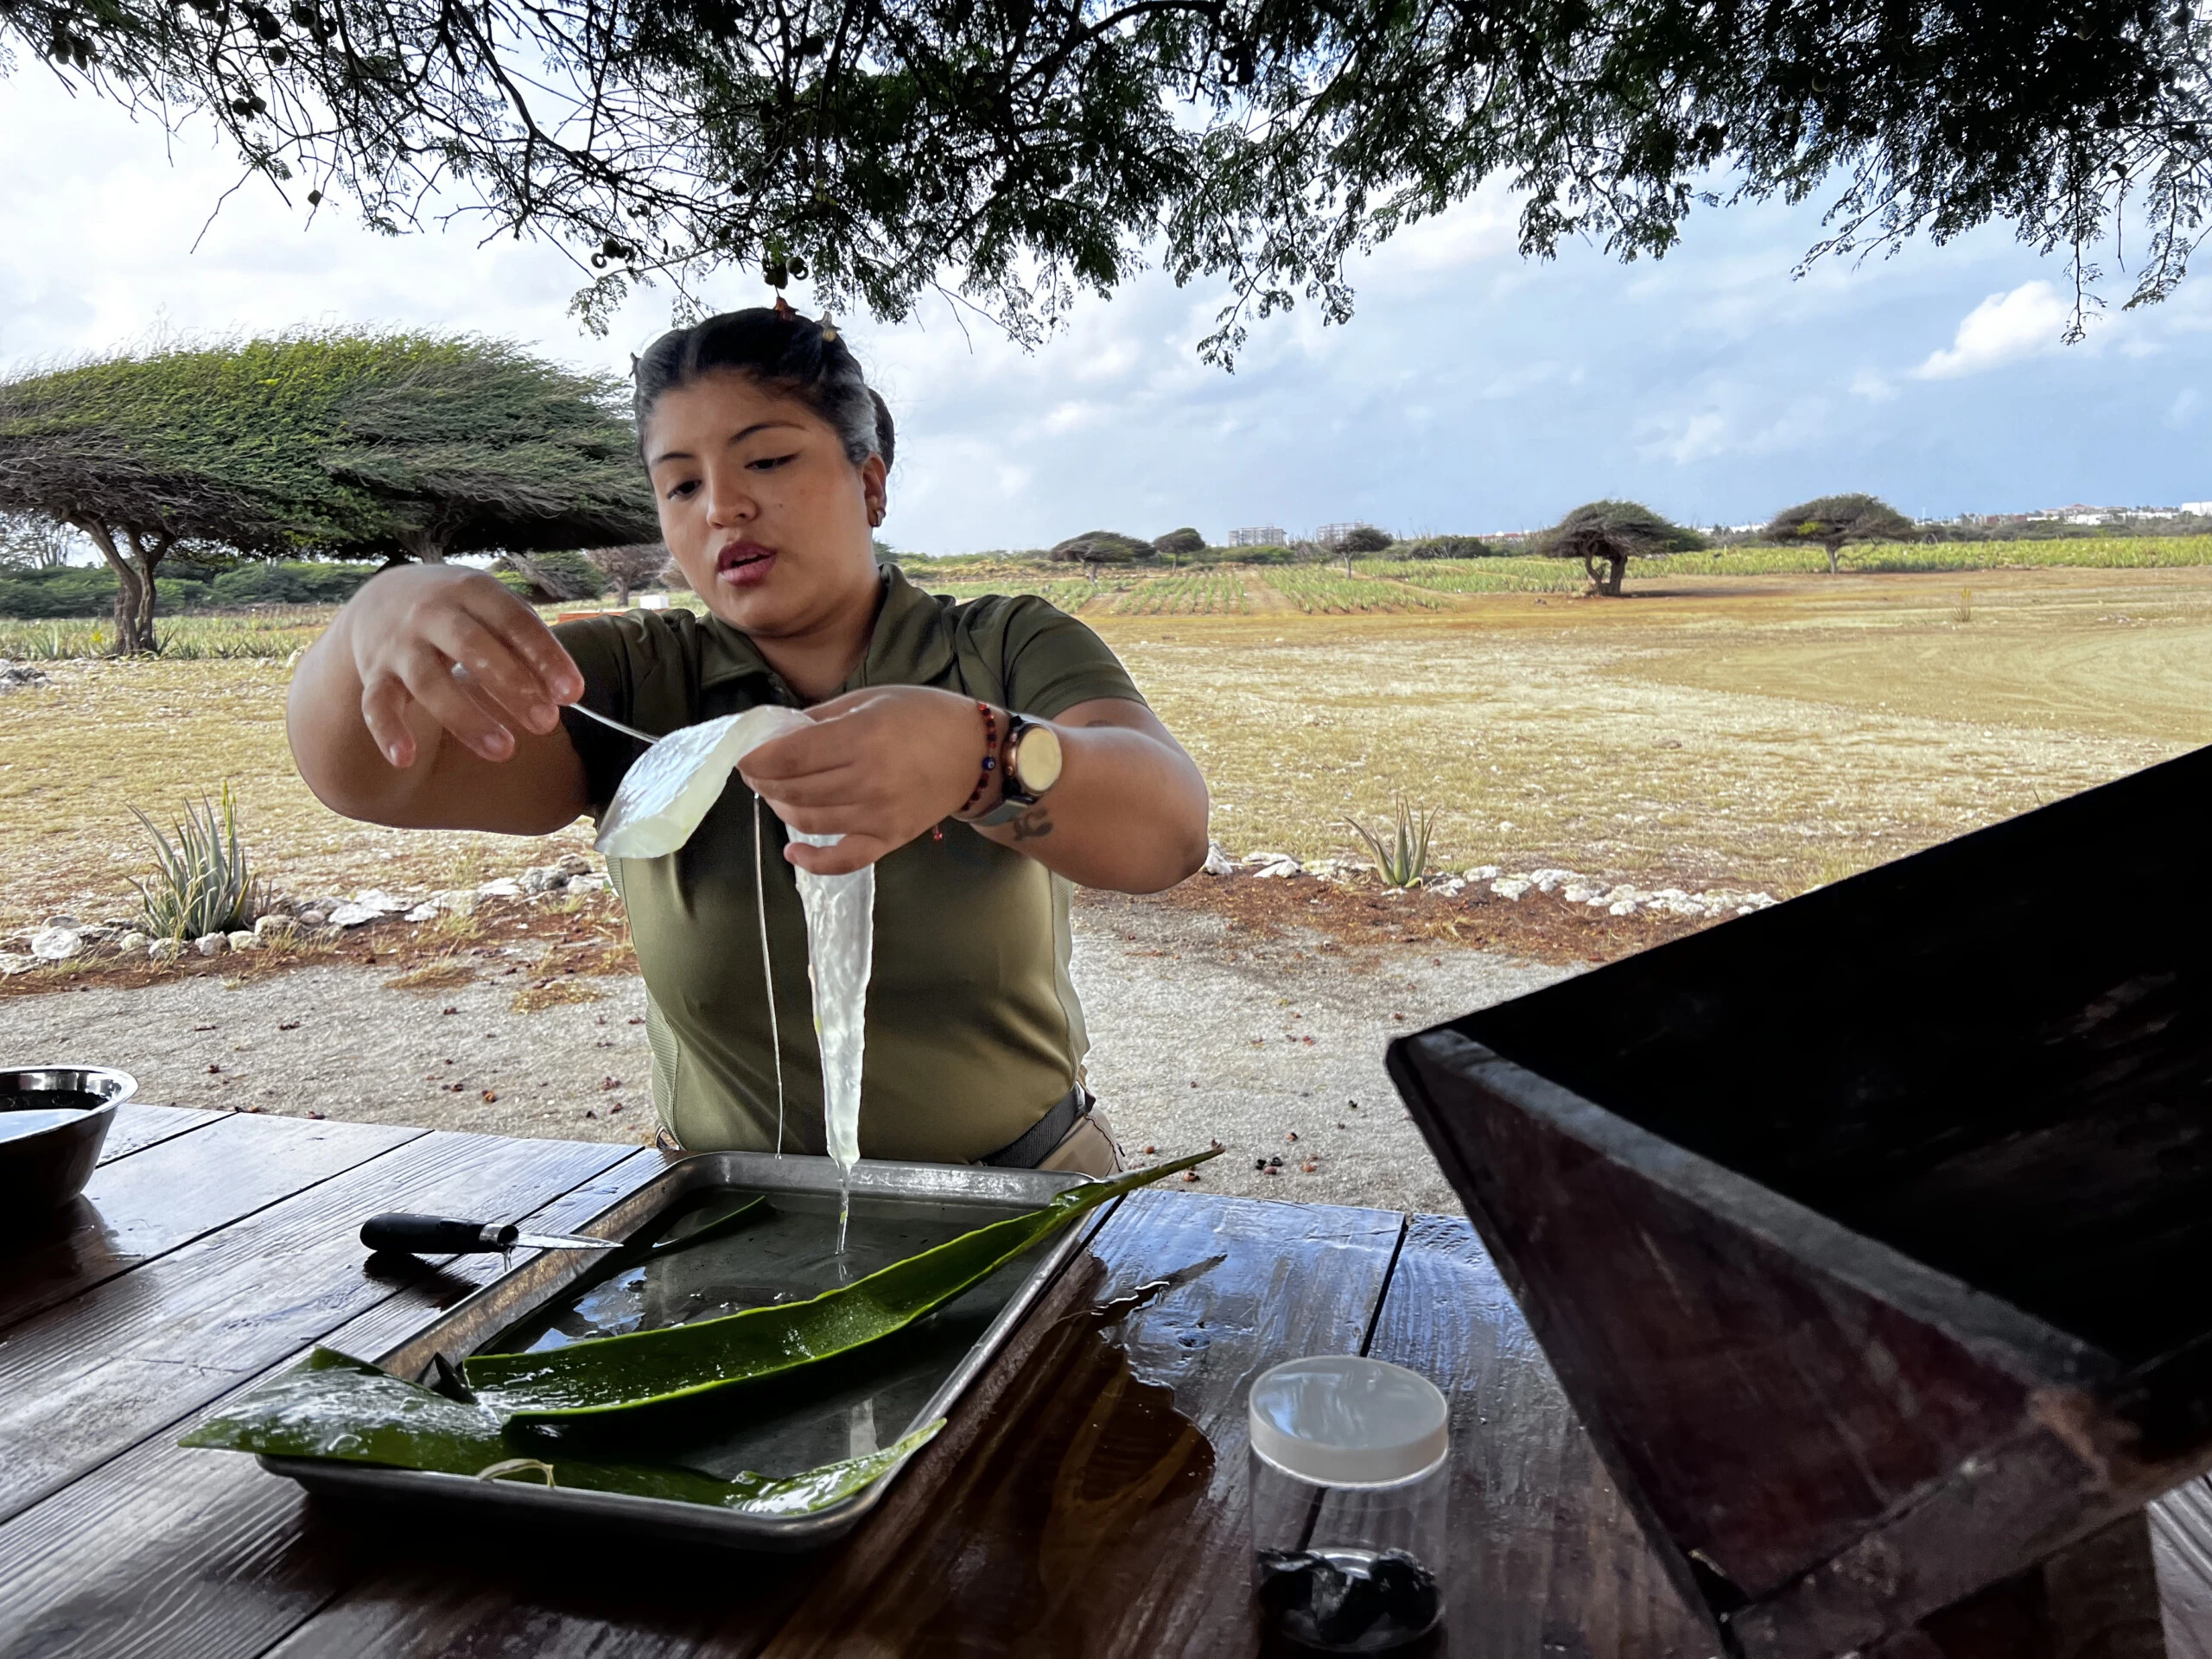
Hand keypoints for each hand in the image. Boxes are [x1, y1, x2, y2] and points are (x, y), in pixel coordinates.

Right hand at [345, 565, 583, 767]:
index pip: (512, 620)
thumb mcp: (493, 608)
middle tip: (547, 724)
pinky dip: (388, 732)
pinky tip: (406, 759)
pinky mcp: (375, 674)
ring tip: (503, 751)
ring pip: (429, 683)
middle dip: (511, 686)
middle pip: (472, 648)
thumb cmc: (461, 612)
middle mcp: (431, 613)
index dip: (544, 656)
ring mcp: (399, 645)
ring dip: (466, 718)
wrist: (382, 599)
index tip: (572, 693)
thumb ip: (526, 643)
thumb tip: (564, 692)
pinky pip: (376, 705)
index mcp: (471, 590)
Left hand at [739, 686, 991, 872]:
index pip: (789, 756)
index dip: (756, 759)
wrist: (977, 753)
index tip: (744, 755)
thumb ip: (823, 716)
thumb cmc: (924, 715)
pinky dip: (812, 861)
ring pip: (807, 821)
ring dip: (780, 808)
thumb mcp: (871, 698)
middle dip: (763, 781)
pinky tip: (792, 851)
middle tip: (757, 771)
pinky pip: (843, 860)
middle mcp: (867, 780)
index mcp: (862, 737)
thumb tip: (780, 733)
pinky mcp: (888, 839)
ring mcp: (877, 815)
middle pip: (793, 789)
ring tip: (776, 794)